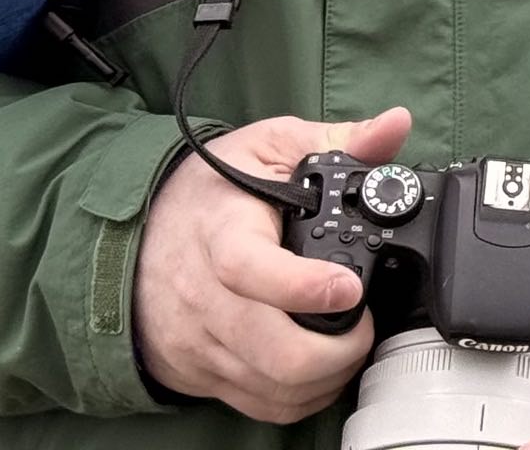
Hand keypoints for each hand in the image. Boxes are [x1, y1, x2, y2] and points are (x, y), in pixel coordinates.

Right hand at [132, 106, 412, 425]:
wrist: (133, 237)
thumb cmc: (208, 191)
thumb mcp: (267, 146)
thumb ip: (338, 139)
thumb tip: (395, 125)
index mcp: (222, 232)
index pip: (248, 269)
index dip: (301, 287)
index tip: (348, 288)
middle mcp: (204, 297)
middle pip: (269, 350)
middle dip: (337, 349)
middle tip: (366, 323)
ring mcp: (199, 342)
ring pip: (270, 387)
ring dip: (327, 376)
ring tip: (352, 344)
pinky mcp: (199, 373)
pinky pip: (258, 404)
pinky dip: (300, 397)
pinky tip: (322, 369)